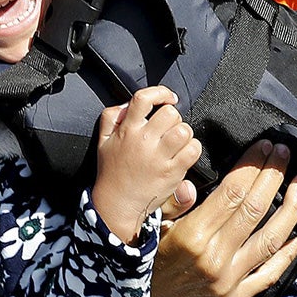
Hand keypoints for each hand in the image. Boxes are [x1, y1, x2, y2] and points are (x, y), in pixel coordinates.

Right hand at [90, 86, 202, 244]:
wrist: (117, 204)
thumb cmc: (112, 173)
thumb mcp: (103, 140)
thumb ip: (112, 117)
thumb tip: (128, 103)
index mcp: (127, 130)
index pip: (143, 99)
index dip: (161, 93)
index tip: (168, 98)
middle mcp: (143, 141)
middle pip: (170, 113)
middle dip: (173, 118)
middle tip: (169, 129)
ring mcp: (159, 157)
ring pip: (184, 130)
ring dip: (184, 133)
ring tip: (176, 142)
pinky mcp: (172, 172)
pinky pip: (193, 150)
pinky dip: (193, 149)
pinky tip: (183, 154)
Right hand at [148, 141, 296, 296]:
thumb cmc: (143, 255)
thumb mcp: (148, 223)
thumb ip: (171, 202)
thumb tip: (191, 184)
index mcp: (191, 237)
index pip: (233, 192)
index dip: (252, 166)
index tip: (263, 147)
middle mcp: (213, 260)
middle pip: (255, 209)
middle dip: (273, 176)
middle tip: (284, 154)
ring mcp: (227, 283)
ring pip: (271, 240)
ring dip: (292, 209)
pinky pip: (270, 274)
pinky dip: (290, 253)